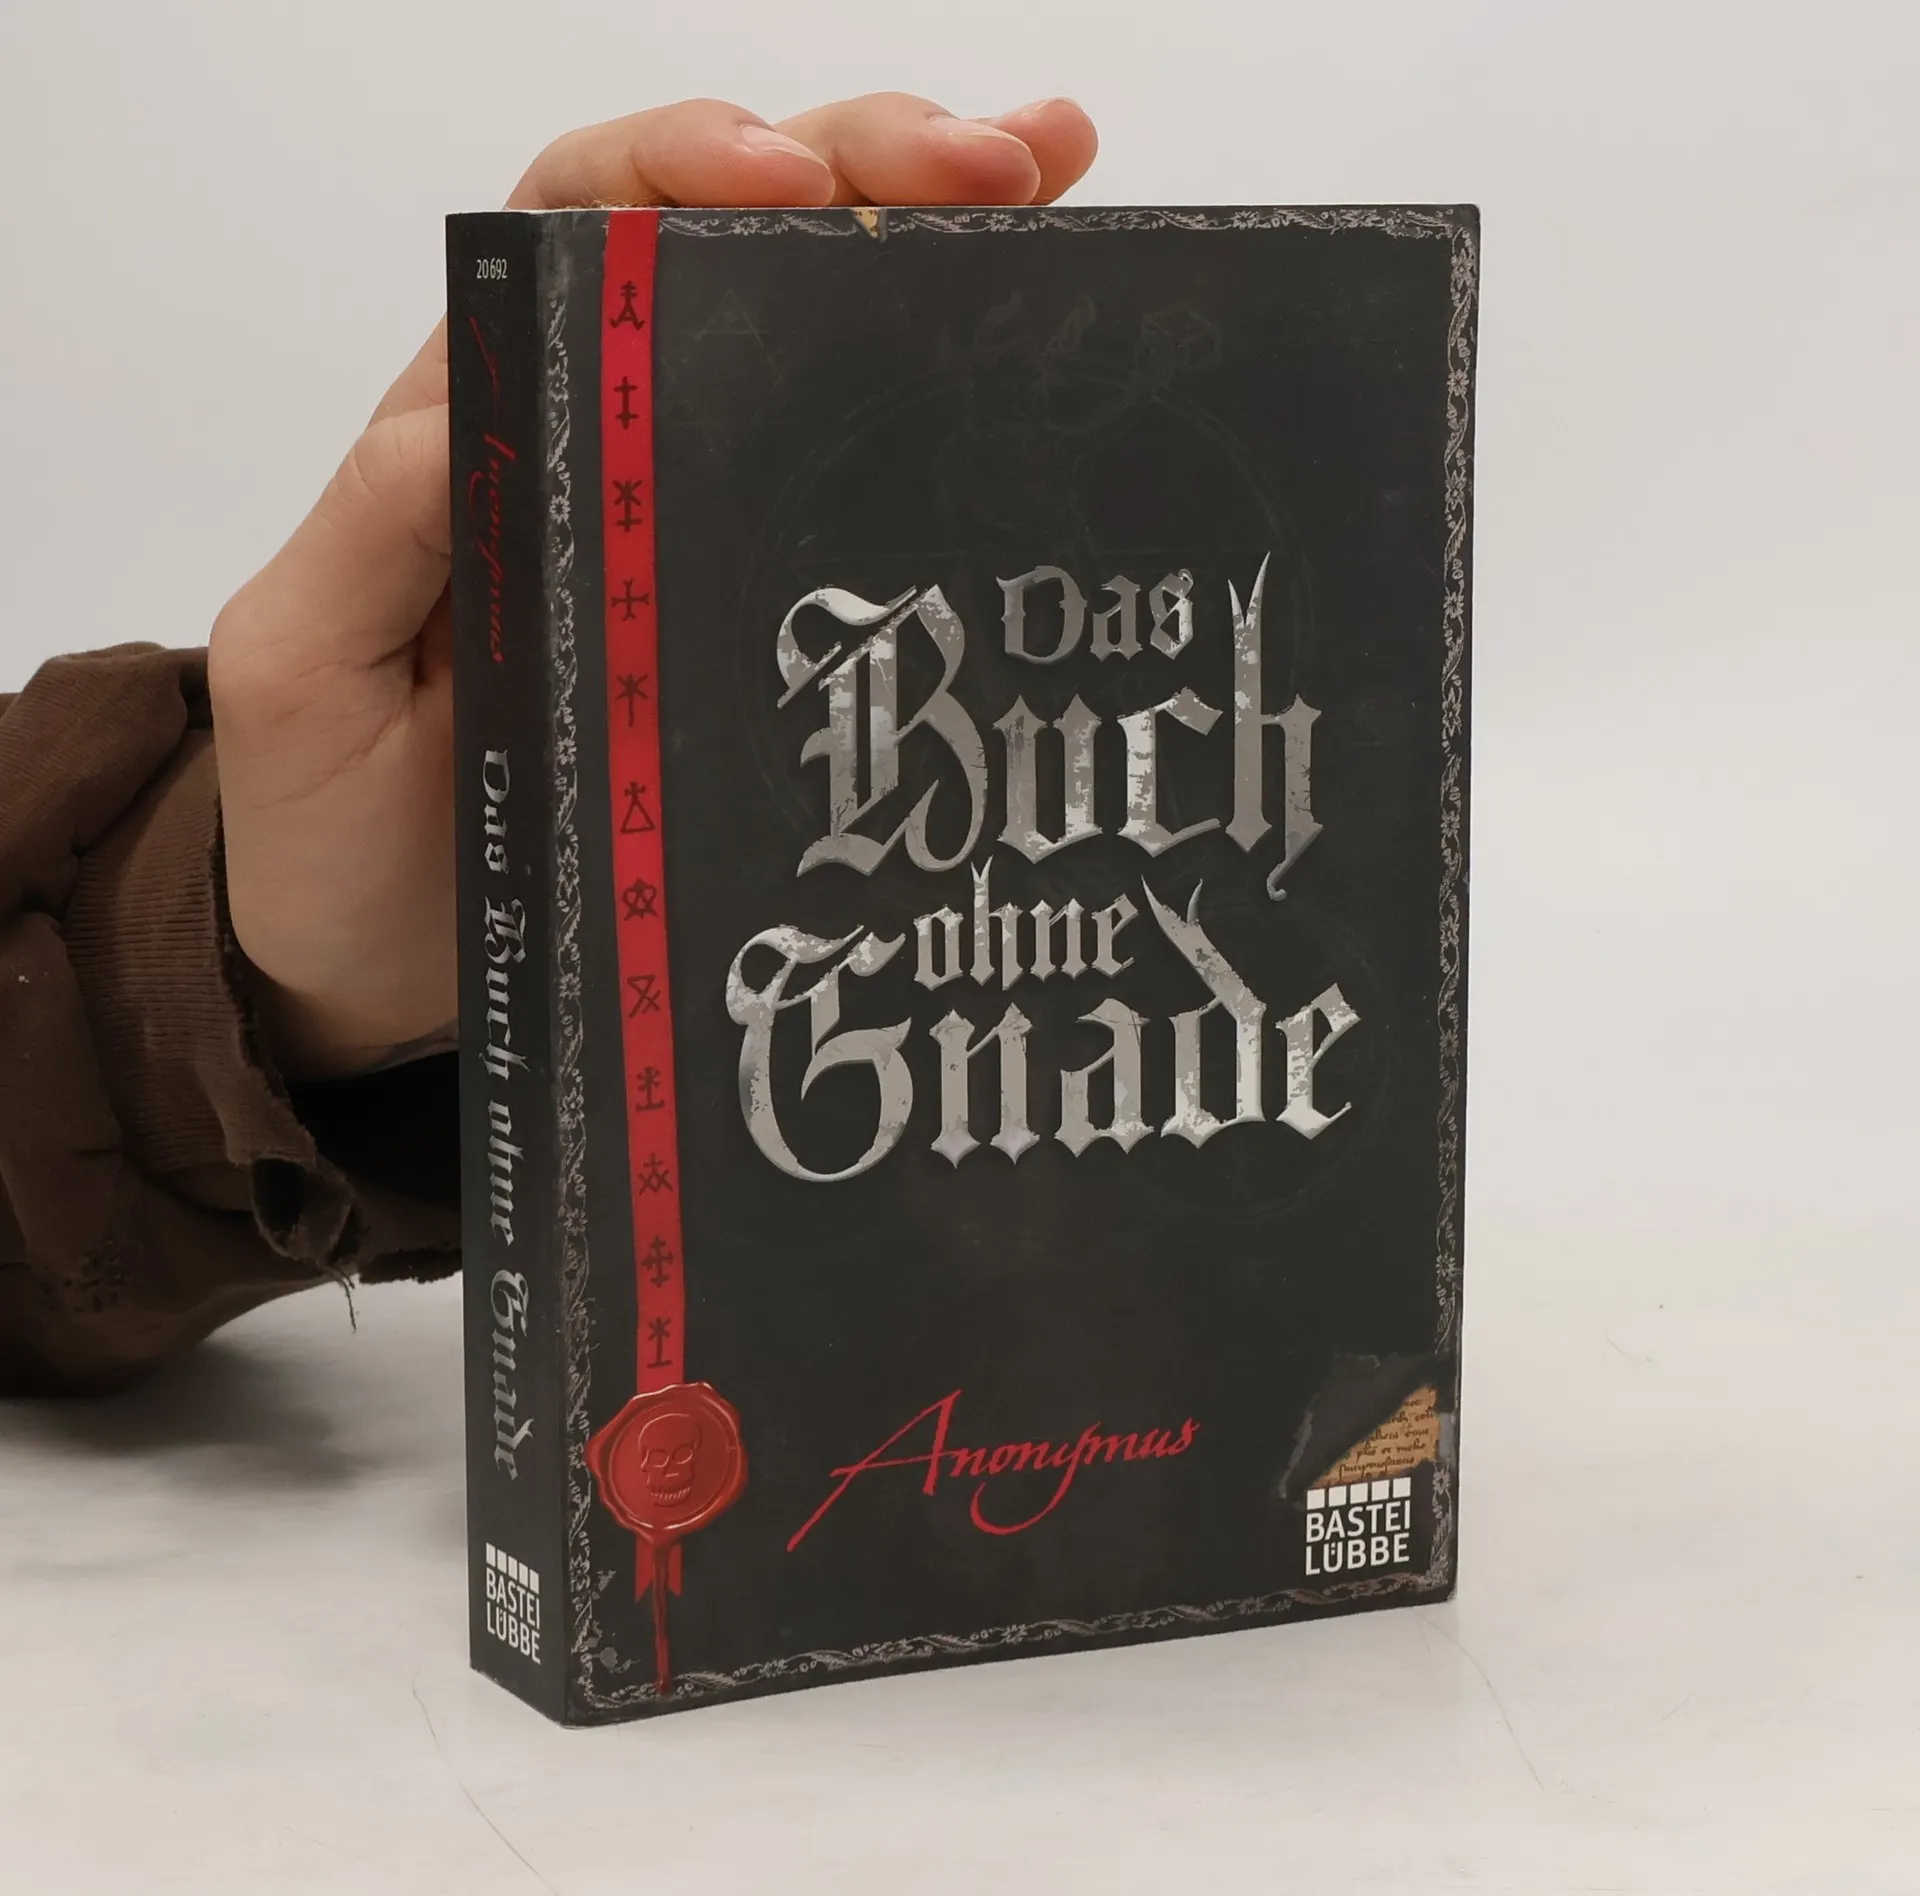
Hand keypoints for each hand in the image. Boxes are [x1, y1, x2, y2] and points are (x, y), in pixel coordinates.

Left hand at [209, 94, 1098, 1079]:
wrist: (385, 974)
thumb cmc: (328, 831)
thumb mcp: (310, 676)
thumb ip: (370, 541)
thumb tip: (475, 418)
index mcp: (481, 428)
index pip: (584, 228)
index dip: (687, 170)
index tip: (795, 183)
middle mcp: (594, 449)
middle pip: (727, 242)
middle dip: (859, 163)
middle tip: (995, 165)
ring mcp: (684, 528)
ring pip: (812, 331)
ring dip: (931, 235)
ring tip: (1054, 182)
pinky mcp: (750, 615)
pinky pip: (852, 482)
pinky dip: (947, 392)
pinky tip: (1038, 329)